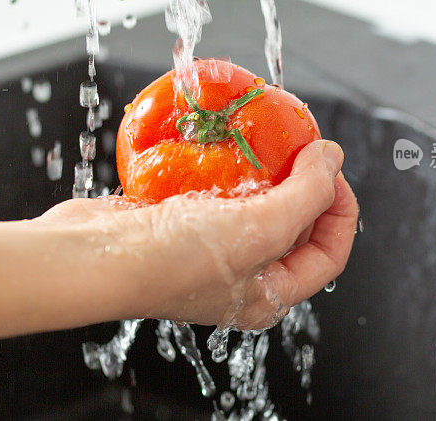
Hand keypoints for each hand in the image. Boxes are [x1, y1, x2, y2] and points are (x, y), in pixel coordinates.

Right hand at [35, 139, 357, 329]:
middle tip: (301, 147)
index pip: (328, 255)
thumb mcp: (258, 229)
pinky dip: (225, 170)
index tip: (330, 166)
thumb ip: (306, 195)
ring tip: (267, 141)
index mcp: (268, 295)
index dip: (341, 209)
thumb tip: (333, 159)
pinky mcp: (181, 227)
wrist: (94, 257)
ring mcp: (211, 253)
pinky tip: (223, 146)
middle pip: (295, 229)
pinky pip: (217, 195)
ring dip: (266, 174)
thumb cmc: (173, 259)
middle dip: (306, 187)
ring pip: (256, 208)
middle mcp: (243, 279)